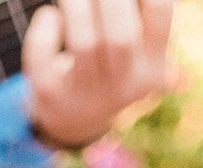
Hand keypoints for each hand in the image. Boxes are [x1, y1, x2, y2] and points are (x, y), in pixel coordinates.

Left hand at [24, 0, 173, 148]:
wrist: (76, 119)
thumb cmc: (111, 63)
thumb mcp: (138, 46)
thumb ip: (141, 14)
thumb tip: (136, 0)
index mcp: (152, 64)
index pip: (159, 11)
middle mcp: (123, 85)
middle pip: (122, 38)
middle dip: (109, 0)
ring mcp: (86, 94)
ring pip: (84, 44)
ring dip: (75, 5)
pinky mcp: (50, 95)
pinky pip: (43, 54)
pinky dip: (45, 25)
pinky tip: (51, 16)